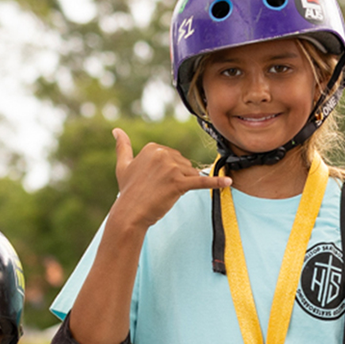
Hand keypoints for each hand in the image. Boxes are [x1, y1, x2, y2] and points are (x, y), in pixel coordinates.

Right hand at [108, 128, 230, 233]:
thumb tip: (116, 130)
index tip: (157, 181)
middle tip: (160, 190)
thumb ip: (122, 146)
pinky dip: (216, 182)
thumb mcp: (123, 165)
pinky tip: (228, 182)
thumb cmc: (128, 191)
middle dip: (178, 177)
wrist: (130, 213)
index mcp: (152, 147)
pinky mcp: (180, 183)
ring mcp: (172, 168)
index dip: (169, 171)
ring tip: (165, 194)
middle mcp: (163, 154)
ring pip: (191, 173)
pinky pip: (201, 181)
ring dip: (184, 185)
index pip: (174, 156)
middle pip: (184, 164)